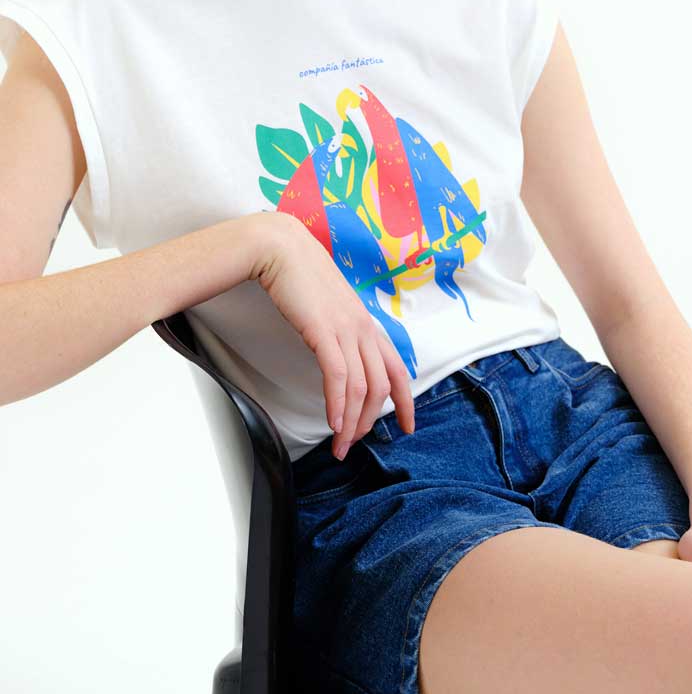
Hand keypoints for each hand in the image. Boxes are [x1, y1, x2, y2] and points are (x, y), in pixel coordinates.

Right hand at [250, 212, 414, 459]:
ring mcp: (346, 329)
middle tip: (354, 444)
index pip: (398, 369)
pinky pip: (338, 377)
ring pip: (361, 388)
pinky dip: (337, 405)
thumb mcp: (330, 307)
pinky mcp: (324, 331)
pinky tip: (333, 423)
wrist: (281, 248)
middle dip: (370, 422)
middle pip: (381, 387)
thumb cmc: (300, 276)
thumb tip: (340, 355)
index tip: (408, 426)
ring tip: (340, 445)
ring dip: (351, 423)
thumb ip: (341, 330)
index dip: (407, 401)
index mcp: (368, 323)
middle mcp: (364, 328)